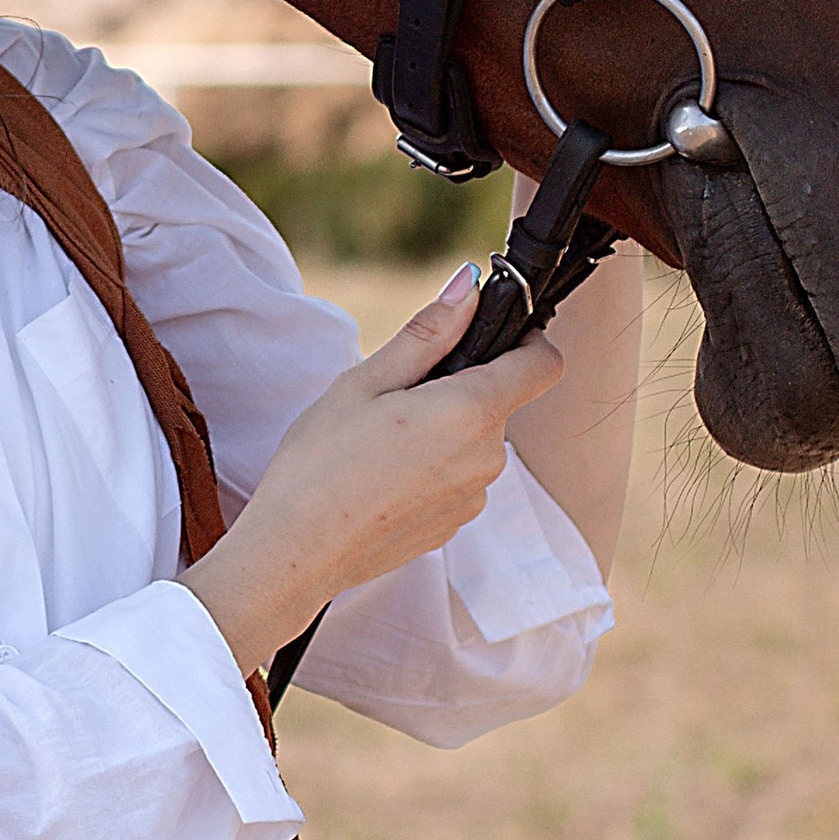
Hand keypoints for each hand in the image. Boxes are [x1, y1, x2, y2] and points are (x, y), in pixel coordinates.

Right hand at [178, 274, 563, 679]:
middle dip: (460, 388)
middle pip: (499, 401)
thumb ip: (428, 333)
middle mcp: (487, 457)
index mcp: (470, 412)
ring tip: (380, 443)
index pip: (542, 364)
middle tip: (395, 397)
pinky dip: (432, 468)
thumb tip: (470, 286)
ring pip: (476, 441)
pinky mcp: (456, 524)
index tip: (490, 334)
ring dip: (444, 430)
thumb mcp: (365, 382)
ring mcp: (474, 496)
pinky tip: (383, 477)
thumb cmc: (319, 463)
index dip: (525, 340)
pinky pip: (459, 477)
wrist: (296, 552)